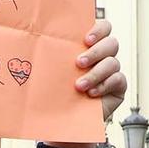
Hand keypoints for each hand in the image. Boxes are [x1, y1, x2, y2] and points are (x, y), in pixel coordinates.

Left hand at [49, 21, 127, 147]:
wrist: (62, 120)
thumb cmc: (54, 91)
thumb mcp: (50, 70)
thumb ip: (49, 52)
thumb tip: (30, 38)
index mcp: (89, 45)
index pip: (103, 27)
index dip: (99, 29)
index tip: (85, 39)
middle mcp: (103, 56)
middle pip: (111, 43)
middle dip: (96, 52)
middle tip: (79, 63)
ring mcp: (112, 71)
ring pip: (113, 62)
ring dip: (96, 73)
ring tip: (79, 85)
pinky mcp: (118, 87)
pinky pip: (118, 80)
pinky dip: (104, 85)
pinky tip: (90, 94)